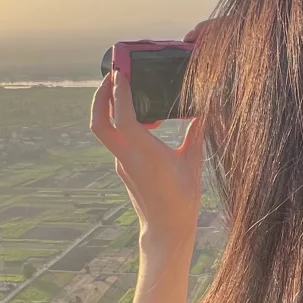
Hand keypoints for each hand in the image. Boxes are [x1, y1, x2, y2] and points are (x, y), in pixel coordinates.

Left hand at [90, 65, 204, 251]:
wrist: (166, 229)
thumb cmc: (183, 198)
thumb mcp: (193, 162)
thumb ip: (196, 134)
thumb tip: (203, 111)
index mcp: (145, 154)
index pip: (123, 117)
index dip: (119, 93)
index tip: (121, 73)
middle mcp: (127, 157)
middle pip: (99, 121)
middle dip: (101, 96)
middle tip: (112, 77)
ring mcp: (122, 163)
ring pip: (106, 130)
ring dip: (112, 108)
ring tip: (132, 94)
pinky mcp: (123, 168)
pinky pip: (118, 139)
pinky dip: (124, 124)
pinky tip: (145, 121)